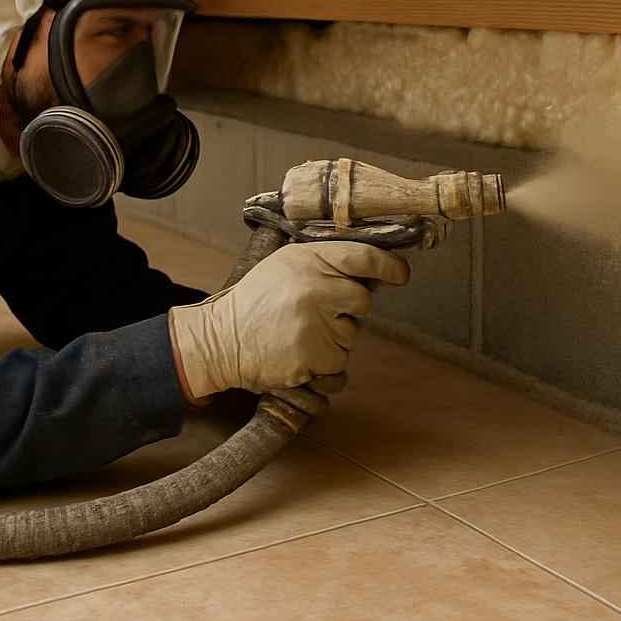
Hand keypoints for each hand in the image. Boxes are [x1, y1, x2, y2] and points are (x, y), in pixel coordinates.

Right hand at [168, 241, 409, 400]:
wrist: (221, 340)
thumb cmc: (256, 302)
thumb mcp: (285, 266)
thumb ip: (325, 264)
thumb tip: (373, 274)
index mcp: (307, 259)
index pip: (363, 257)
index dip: (389, 266)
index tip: (400, 274)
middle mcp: (314, 288)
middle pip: (362, 300)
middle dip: (347, 310)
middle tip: (318, 313)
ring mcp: (315, 323)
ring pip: (352, 335)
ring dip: (334, 339)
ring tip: (299, 333)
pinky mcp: (314, 356)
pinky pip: (339, 364)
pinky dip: (324, 364)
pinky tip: (298, 353)